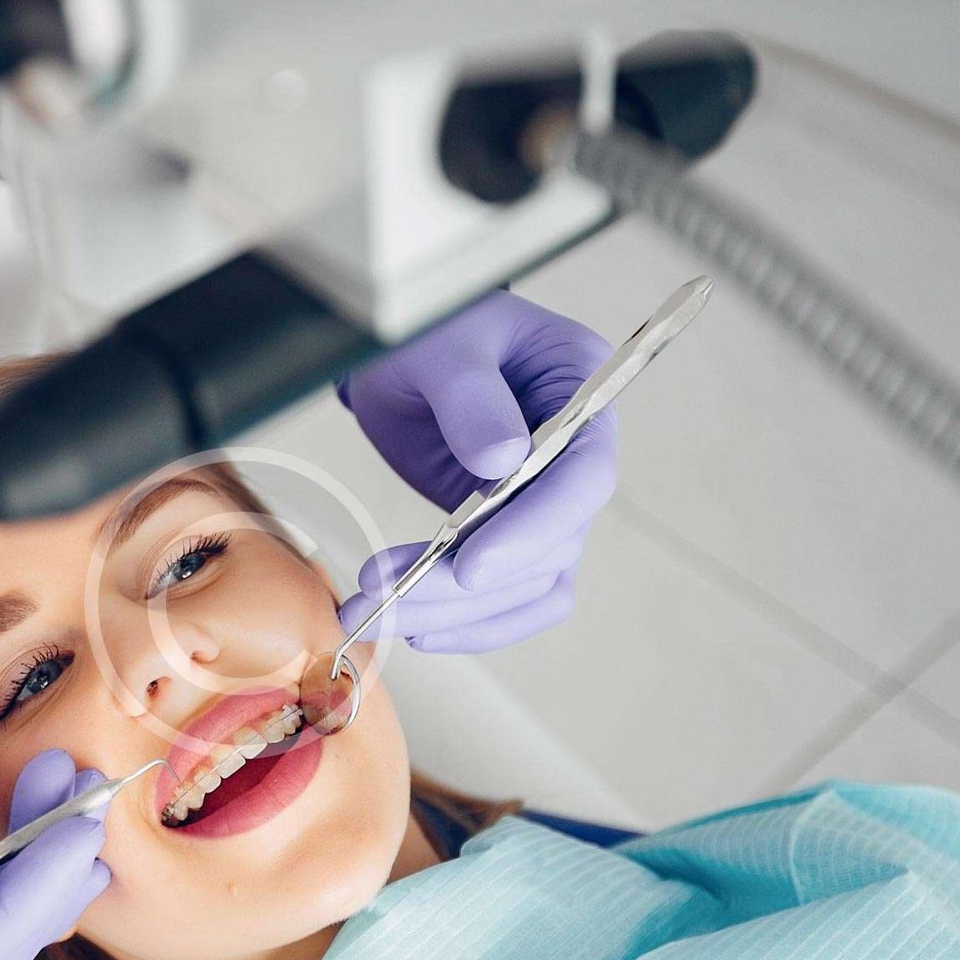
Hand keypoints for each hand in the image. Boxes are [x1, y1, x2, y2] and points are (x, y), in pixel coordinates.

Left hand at [335, 290, 617, 651]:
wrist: (402, 358)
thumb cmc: (429, 332)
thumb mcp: (441, 346)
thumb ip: (470, 396)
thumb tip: (502, 461)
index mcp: (582, 389)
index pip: (584, 477)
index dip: (533, 529)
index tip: (469, 567)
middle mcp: (579, 454)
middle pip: (550, 546)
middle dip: (465, 584)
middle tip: (385, 599)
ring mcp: (549, 500)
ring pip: (527, 583)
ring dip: (453, 611)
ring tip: (375, 615)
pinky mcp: (514, 533)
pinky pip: (512, 596)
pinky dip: (468, 621)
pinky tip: (415, 627)